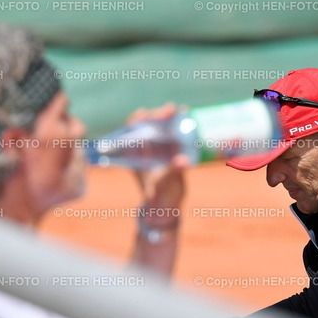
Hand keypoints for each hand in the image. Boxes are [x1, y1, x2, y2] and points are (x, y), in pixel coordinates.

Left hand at [127, 103, 186, 226]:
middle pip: (148, 125)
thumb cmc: (159, 197)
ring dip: (169, 117)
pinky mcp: (170, 151)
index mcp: (135, 156)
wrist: (165, 207)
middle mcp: (145, 150)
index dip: (137, 120)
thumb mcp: (164, 185)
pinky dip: (179, 124)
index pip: (131, 132)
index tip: (145, 113)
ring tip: (180, 110)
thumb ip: (173, 173)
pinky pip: (173, 134)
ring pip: (161, 127)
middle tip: (169, 110)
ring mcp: (157, 149)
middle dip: (157, 116)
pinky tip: (186, 115)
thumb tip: (182, 161)